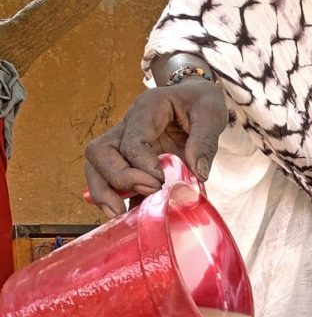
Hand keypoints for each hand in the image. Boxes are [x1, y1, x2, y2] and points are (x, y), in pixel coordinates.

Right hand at [84, 80, 227, 216]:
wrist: (196, 99)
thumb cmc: (201, 102)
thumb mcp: (211, 113)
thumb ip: (206, 140)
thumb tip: (198, 174)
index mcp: (147, 110)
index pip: (131, 140)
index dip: (142, 164)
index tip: (161, 181)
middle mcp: (127, 126)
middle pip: (99, 153)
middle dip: (116, 180)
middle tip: (148, 193)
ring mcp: (124, 144)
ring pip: (96, 167)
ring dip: (104, 193)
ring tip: (121, 215)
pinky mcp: (130, 162)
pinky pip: (112, 181)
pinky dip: (117, 199)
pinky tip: (130, 217)